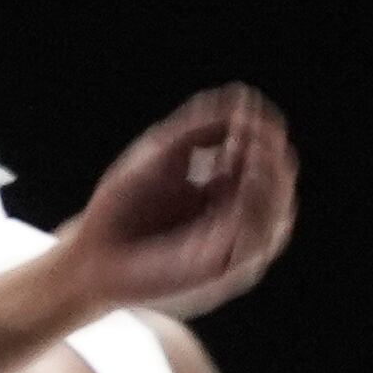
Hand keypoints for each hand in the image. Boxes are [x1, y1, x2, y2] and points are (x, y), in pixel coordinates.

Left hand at [55, 87, 297, 322]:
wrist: (92, 252)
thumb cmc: (121, 206)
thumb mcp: (163, 153)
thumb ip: (201, 128)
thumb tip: (244, 99)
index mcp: (221, 193)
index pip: (261, 163)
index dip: (259, 135)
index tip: (244, 112)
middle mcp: (232, 222)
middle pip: (279, 191)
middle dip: (272, 159)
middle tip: (251, 135)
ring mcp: (230, 249)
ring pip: (278, 220)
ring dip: (272, 185)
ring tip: (251, 156)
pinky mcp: (220, 272)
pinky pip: (254, 245)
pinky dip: (254, 213)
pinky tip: (244, 183)